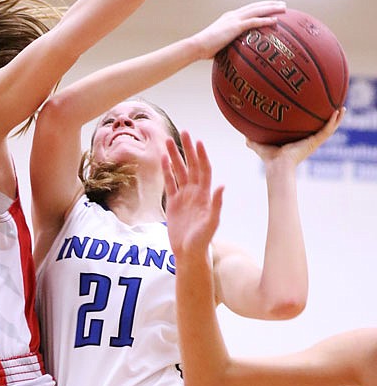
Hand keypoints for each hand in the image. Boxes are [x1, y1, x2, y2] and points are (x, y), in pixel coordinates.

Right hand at [162, 132, 223, 257]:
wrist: (189, 252)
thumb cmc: (202, 240)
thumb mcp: (211, 223)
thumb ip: (217, 205)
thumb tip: (222, 186)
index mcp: (205, 195)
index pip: (204, 170)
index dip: (201, 156)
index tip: (198, 142)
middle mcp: (195, 192)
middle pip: (191, 166)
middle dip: (187, 149)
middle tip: (183, 132)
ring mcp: (184, 196)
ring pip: (179, 171)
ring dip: (175, 156)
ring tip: (168, 141)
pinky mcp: (174, 202)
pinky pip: (170, 183)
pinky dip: (167, 171)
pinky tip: (163, 159)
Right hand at [191, 0, 286, 59]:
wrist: (197, 46)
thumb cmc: (204, 49)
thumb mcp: (218, 45)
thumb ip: (227, 46)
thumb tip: (232, 55)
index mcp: (229, 18)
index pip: (248, 9)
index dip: (260, 7)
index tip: (270, 6)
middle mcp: (233, 15)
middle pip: (255, 6)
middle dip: (270, 4)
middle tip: (282, 4)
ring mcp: (234, 20)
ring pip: (257, 10)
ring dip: (271, 8)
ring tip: (284, 8)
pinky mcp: (235, 27)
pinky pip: (254, 21)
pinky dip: (265, 20)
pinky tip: (275, 20)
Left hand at [247, 108, 344, 164]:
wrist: (277, 166)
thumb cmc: (269, 158)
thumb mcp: (259, 144)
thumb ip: (251, 139)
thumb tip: (241, 134)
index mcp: (297, 140)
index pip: (306, 128)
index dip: (310, 120)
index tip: (313, 109)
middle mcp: (307, 140)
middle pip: (319, 127)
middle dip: (326, 117)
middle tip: (332, 105)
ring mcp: (313, 141)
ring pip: (329, 128)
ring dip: (337, 118)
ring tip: (342, 107)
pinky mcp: (315, 142)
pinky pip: (327, 130)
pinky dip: (334, 121)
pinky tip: (338, 111)